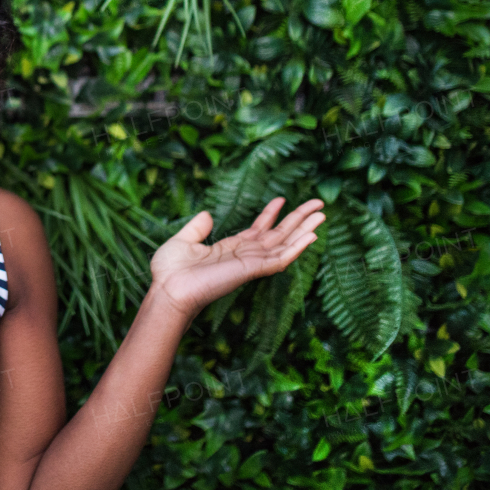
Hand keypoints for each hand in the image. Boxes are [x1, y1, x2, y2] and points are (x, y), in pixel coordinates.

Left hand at [148, 197, 325, 319]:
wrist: (167, 290)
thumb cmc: (170, 272)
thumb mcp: (182, 241)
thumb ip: (196, 228)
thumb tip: (207, 214)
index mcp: (229, 249)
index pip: (257, 231)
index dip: (270, 215)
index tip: (281, 199)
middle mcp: (244, 256)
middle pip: (278, 236)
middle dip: (297, 220)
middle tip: (317, 205)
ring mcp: (250, 264)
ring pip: (285, 245)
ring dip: (304, 231)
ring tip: (322, 215)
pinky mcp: (251, 270)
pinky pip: (280, 259)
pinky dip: (296, 248)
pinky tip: (311, 236)